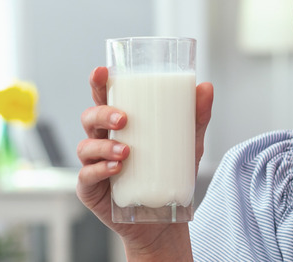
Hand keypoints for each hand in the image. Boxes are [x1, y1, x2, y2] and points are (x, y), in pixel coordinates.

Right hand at [76, 66, 212, 258]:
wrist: (165, 219)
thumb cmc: (170, 174)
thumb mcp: (188, 143)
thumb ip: (196, 116)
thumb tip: (206, 86)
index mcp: (120, 126)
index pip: (104, 99)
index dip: (99, 84)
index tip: (101, 71)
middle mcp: (103, 141)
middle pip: (89, 118)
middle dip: (102, 114)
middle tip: (124, 119)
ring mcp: (93, 165)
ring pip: (86, 146)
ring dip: (103, 146)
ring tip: (126, 152)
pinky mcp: (91, 190)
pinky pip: (86, 176)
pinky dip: (99, 170)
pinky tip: (116, 169)